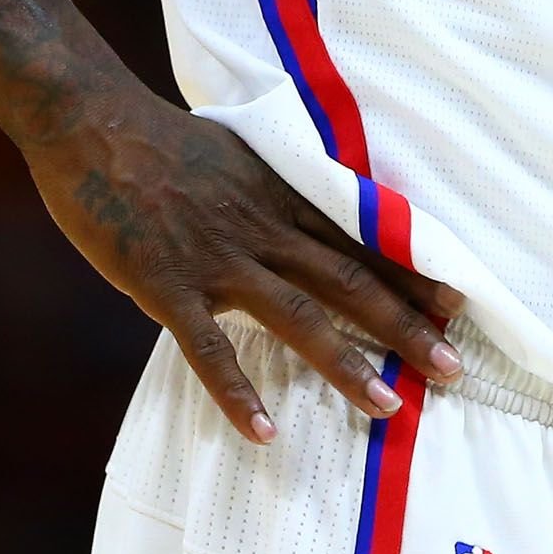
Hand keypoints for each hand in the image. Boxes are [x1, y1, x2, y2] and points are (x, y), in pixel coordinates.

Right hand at [20, 90, 465, 441]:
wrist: (93, 122)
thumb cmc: (161, 138)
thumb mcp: (239, 152)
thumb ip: (277, 188)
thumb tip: (314, 211)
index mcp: (281, 195)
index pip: (361, 240)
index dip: (412, 275)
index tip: (460, 306)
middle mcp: (263, 227)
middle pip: (349, 281)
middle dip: (405, 326)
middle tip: (454, 370)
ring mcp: (217, 258)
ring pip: (297, 315)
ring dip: (346, 363)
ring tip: (388, 405)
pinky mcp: (166, 283)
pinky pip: (208, 347)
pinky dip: (237, 391)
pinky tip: (263, 432)